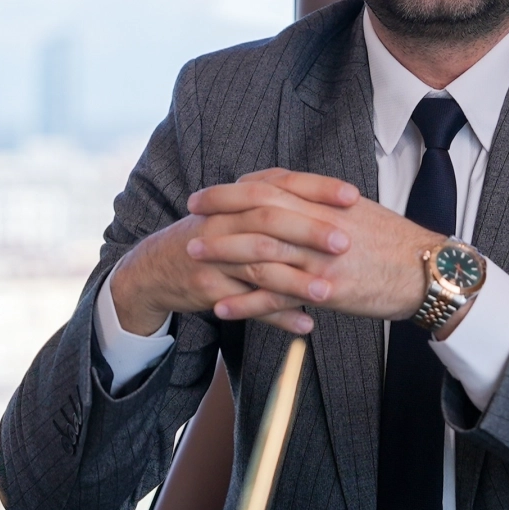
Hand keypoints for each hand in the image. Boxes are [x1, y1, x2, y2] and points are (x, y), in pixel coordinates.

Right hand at [108, 170, 358, 335]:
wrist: (156, 267)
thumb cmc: (211, 238)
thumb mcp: (237, 212)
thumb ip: (275, 202)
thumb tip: (327, 202)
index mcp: (238, 199)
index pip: (281, 183)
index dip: (317, 187)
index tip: (352, 195)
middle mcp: (225, 223)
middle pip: (270, 220)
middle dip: (310, 231)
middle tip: (346, 242)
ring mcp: (214, 257)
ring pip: (259, 267)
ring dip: (297, 281)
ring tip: (330, 292)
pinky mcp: (209, 289)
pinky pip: (247, 306)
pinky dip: (277, 317)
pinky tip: (306, 326)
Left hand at [187, 169, 445, 324]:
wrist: (429, 272)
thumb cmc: (397, 243)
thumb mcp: (360, 212)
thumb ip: (325, 203)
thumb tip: (296, 197)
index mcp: (328, 201)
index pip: (272, 185)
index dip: (235, 188)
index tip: (209, 193)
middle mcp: (321, 224)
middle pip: (259, 210)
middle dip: (219, 212)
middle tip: (190, 215)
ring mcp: (321, 257)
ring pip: (261, 252)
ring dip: (222, 254)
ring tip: (192, 256)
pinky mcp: (325, 291)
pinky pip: (277, 297)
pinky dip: (245, 302)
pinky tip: (221, 306)